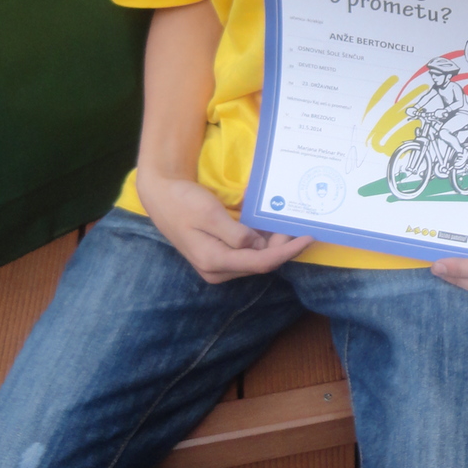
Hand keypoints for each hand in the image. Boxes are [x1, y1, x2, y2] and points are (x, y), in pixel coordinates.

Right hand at [137, 171, 312, 283]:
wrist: (160, 196)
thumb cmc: (182, 202)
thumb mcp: (210, 214)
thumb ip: (236, 233)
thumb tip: (259, 244)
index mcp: (214, 262)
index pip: (261, 262)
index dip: (287, 252)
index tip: (307, 239)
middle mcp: (217, 270)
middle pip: (259, 262)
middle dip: (281, 246)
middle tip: (295, 224)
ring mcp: (216, 266)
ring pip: (253, 258)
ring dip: (271, 243)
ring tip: (285, 224)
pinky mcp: (217, 256)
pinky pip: (245, 253)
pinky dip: (259, 241)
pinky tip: (267, 228)